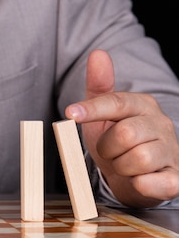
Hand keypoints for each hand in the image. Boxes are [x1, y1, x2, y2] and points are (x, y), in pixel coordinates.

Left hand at [65, 49, 178, 207]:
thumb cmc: (116, 141)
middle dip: (108, 147)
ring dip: (121, 166)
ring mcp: (171, 151)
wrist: (134, 175)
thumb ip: (100, 85)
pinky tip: (138, 180)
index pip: (116, 102)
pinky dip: (143, 184)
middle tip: (109, 151)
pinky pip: (158, 182)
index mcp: (143, 105)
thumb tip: (98, 54)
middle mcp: (161, 125)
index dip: (91, 109)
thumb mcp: (103, 114)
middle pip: (125, 134)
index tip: (70, 113)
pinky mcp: (174, 179)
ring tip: (123, 164)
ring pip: (137, 159)